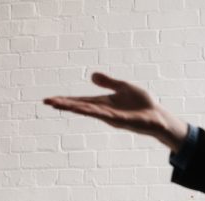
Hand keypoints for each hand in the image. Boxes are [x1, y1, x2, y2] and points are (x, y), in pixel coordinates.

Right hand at [44, 72, 188, 150]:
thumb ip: (108, 82)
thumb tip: (91, 75)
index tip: (50, 100)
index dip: (66, 100)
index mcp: (103, 103)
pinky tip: (83, 108)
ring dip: (73, 107)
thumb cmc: (142, 104)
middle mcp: (103, 111)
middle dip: (64, 104)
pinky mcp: (120, 120)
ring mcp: (110, 117)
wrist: (158, 117)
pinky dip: (92, 111)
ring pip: (88, 111)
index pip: (80, 101)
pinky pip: (103, 114)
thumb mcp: (124, 87)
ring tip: (58, 105)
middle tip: (47, 102)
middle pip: (80, 106)